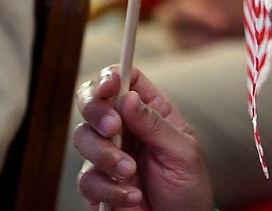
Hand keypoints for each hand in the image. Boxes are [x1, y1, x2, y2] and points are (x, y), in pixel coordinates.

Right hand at [73, 66, 212, 210]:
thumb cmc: (188, 182)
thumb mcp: (182, 151)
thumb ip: (155, 125)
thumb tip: (128, 97)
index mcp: (150, 110)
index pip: (125, 79)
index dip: (111, 76)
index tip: (109, 85)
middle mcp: (125, 127)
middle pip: (93, 102)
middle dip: (96, 111)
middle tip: (113, 129)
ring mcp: (108, 154)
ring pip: (83, 139)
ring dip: (105, 156)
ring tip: (130, 172)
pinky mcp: (98, 183)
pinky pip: (87, 179)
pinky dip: (108, 188)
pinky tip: (132, 196)